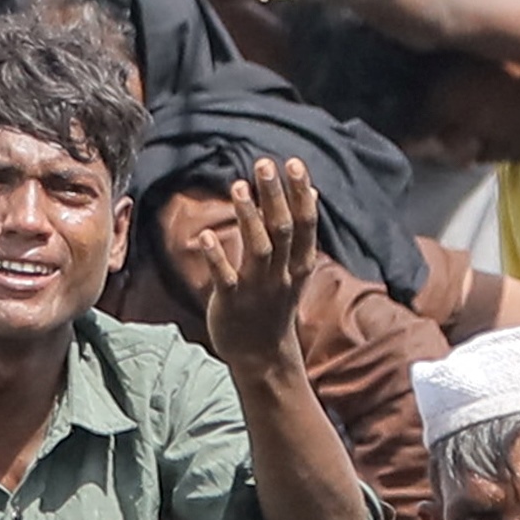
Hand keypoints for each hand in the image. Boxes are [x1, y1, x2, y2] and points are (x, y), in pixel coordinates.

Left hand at [193, 155, 322, 374]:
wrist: (262, 355)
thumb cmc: (276, 305)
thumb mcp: (296, 269)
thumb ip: (301, 232)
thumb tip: (312, 192)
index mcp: (299, 264)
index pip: (305, 224)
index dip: (299, 193)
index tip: (294, 164)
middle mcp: (282, 274)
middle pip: (283, 229)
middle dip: (275, 196)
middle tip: (264, 164)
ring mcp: (258, 289)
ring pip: (258, 248)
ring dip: (248, 217)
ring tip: (237, 186)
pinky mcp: (232, 302)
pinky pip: (225, 277)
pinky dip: (217, 256)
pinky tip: (206, 235)